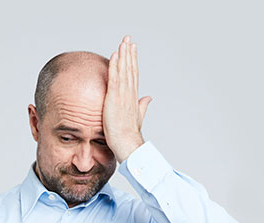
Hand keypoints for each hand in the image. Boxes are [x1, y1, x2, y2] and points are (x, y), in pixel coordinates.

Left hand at [103, 35, 152, 162]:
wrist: (126, 143)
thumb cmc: (129, 134)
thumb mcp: (137, 117)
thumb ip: (142, 105)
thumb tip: (148, 98)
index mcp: (133, 97)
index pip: (133, 75)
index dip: (133, 61)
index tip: (132, 49)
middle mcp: (129, 93)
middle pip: (130, 68)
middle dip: (129, 53)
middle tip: (128, 39)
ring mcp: (123, 95)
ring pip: (124, 70)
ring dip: (123, 55)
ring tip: (123, 42)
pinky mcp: (114, 98)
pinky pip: (115, 78)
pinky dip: (115, 65)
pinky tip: (115, 54)